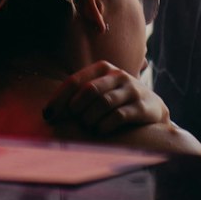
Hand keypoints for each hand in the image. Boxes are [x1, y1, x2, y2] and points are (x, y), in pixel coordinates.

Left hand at [42, 61, 172, 136]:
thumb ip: (80, 95)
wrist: (153, 107)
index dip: (59, 99)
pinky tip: (100, 131)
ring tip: (88, 126)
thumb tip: (48, 112)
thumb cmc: (118, 100)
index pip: (75, 80)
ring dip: (90, 119)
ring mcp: (131, 90)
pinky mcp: (142, 106)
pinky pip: (119, 116)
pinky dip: (105, 125)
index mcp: (102, 68)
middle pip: (89, 91)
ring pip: (103, 103)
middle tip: (75, 120)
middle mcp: (117, 75)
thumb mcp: (101, 90)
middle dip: (77, 109)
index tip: (47, 116)